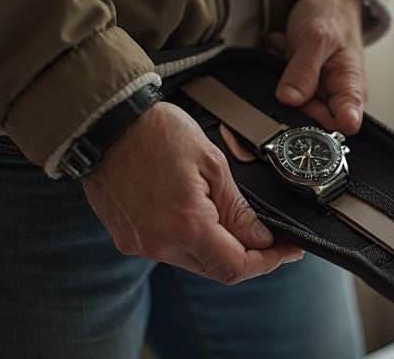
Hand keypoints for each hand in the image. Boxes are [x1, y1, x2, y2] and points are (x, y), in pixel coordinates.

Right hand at [82, 102, 302, 283]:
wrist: (106, 124)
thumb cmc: (157, 133)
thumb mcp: (212, 163)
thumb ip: (238, 209)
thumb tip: (260, 238)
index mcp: (186, 226)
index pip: (236, 268)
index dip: (268, 263)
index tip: (288, 251)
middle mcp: (160, 244)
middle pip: (215, 269)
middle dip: (246, 254)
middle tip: (269, 235)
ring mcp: (140, 244)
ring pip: (193, 261)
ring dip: (216, 247)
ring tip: (229, 216)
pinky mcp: (127, 239)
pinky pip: (169, 250)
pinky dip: (190, 239)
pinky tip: (197, 214)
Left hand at [272, 0, 365, 133]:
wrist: (322, 0)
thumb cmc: (330, 16)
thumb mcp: (316, 37)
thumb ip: (304, 70)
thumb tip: (290, 100)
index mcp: (351, 86)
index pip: (345, 124)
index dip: (325, 129)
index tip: (303, 120)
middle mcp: (335, 95)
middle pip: (312, 122)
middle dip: (293, 104)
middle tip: (289, 78)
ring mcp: (316, 93)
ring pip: (293, 109)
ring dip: (283, 86)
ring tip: (288, 58)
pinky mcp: (300, 89)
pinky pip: (282, 95)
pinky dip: (276, 76)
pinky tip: (282, 54)